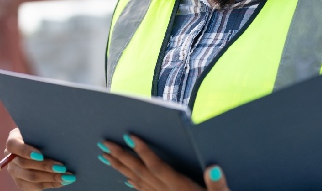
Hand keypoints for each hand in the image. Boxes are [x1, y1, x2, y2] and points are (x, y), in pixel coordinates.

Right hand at [5, 128, 76, 188]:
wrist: (37, 144)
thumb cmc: (40, 135)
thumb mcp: (39, 130)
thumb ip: (42, 134)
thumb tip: (60, 138)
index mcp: (13, 141)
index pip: (13, 145)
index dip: (26, 151)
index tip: (41, 155)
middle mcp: (11, 158)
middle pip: (25, 164)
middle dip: (45, 166)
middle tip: (63, 167)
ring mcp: (15, 172)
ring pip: (31, 178)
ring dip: (51, 178)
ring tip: (67, 176)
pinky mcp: (21, 182)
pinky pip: (34, 187)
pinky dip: (50, 184)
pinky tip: (62, 181)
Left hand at [99, 134, 230, 190]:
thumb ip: (217, 185)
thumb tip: (213, 169)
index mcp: (179, 187)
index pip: (157, 166)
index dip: (143, 151)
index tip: (129, 136)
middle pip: (140, 172)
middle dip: (121, 156)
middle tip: (104, 143)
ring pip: (137, 181)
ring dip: (121, 168)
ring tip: (105, 156)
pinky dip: (133, 184)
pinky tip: (125, 180)